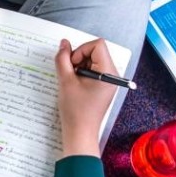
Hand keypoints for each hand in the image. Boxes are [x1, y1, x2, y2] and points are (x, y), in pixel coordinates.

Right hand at [55, 39, 120, 157]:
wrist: (80, 133)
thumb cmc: (75, 111)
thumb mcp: (65, 81)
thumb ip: (63, 59)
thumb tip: (64, 43)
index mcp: (108, 72)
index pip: (97, 45)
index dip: (81, 50)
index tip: (73, 65)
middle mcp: (112, 74)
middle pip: (95, 51)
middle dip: (79, 58)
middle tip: (71, 74)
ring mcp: (109, 80)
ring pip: (93, 59)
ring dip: (79, 66)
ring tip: (73, 81)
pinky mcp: (104, 85)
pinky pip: (93, 69)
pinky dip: (82, 72)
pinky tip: (76, 85)